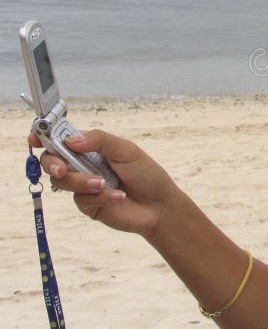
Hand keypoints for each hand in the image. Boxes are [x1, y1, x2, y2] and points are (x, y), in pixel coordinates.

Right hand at [29, 129, 182, 236]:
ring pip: (63, 181)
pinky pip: (80, 199)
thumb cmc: (146, 174)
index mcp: (91, 147)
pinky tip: (118, 196)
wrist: (159, 205)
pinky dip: (100, 197)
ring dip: (82, 182)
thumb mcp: (126, 151)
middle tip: (62, 169)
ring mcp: (83, 185)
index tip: (34, 137)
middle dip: (52, 163)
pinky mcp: (88, 205)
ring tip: (104, 183)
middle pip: (52, 161)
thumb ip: (99, 141)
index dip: (44, 136)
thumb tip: (71, 139)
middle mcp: (83, 165)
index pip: (62, 139)